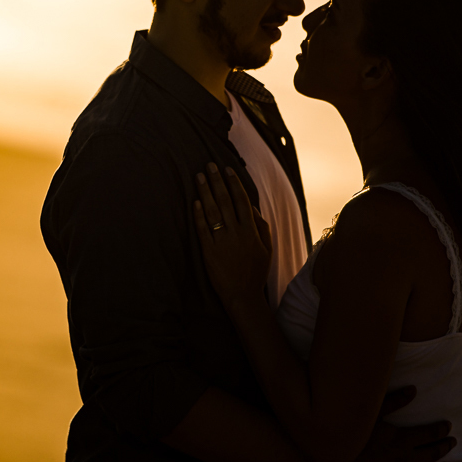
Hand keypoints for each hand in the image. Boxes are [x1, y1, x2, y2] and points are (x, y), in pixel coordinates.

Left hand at [193, 163, 271, 308]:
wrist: (242, 295)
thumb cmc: (255, 271)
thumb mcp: (267, 248)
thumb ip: (261, 226)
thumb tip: (252, 206)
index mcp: (251, 231)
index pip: (241, 200)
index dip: (233, 183)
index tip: (227, 170)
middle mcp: (236, 233)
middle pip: (225, 201)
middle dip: (217, 181)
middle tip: (209, 166)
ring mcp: (221, 242)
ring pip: (212, 212)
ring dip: (205, 192)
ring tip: (199, 177)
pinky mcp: (208, 252)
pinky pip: (203, 230)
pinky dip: (198, 215)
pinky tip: (195, 202)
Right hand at [336, 387, 454, 461]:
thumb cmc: (354, 436)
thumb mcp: (372, 414)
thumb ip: (393, 401)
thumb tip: (413, 390)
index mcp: (402, 439)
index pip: (430, 434)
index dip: (441, 430)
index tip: (448, 426)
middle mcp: (405, 458)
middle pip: (432, 453)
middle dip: (444, 447)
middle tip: (452, 442)